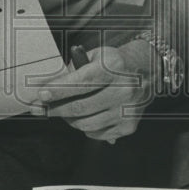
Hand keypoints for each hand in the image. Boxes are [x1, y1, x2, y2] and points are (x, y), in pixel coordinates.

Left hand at [29, 45, 150, 143]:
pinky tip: (86, 116)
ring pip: (86, 124)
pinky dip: (86, 127)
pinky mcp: (129, 125)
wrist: (145, 70)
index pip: (81, 82)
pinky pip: (97, 133)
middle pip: (81, 107)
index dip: (58, 91)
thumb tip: (51, 88)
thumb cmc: (114, 63)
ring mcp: (127, 110)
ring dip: (69, 119)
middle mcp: (123, 89)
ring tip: (65, 112)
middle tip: (42, 108)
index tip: (42, 95)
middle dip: (56, 109)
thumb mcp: (96, 56)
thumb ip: (74, 70)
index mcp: (113, 68)